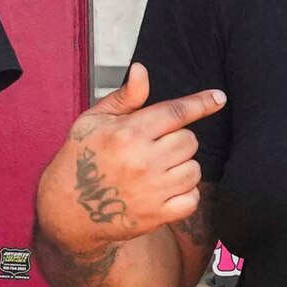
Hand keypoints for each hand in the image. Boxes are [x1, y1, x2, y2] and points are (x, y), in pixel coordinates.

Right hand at [38, 65, 221, 254]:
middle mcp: (142, 161)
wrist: (67, 209)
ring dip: (183, 167)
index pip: (175, 112)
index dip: (201, 103)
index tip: (219, 98)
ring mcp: (152, 190)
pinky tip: (167, 189)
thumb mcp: (93, 121)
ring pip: (194, 170)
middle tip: (157, 147)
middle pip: (189, 141)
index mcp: (128, 133)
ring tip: (160, 168)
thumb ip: (125, 98)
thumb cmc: (80, 158)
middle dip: (178, 140)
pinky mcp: (157, 215)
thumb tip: (142, 70)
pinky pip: (192, 199)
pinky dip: (185, 194)